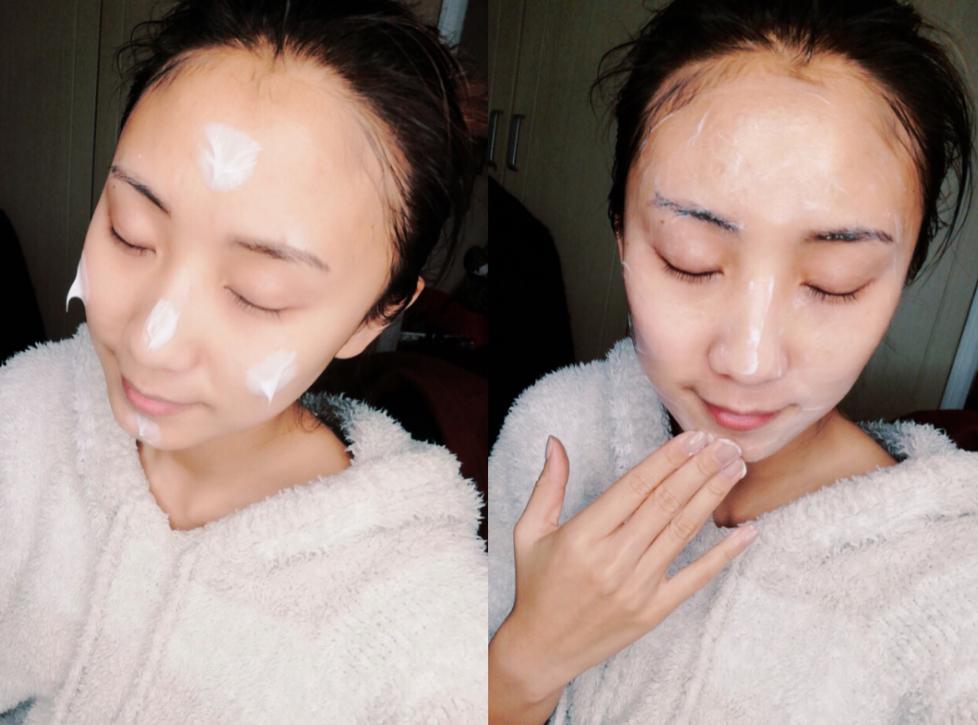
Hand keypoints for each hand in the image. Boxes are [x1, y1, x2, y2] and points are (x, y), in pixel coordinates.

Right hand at [490, 431, 756, 717]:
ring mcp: (637, 587)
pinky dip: (724, 554)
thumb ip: (548, 485)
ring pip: (682, 531)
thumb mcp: (530, 531)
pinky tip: (746, 530)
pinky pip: (696, 577)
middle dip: (700, 469)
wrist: (543, 649)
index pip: (634, 487)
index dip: (667, 459)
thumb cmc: (537, 584)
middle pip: (665, 504)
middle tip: (727, 444)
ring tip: (736, 468)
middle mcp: (612, 559)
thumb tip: (555, 442)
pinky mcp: (654, 610)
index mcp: (583, 535)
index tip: (693, 437)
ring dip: (713, 497)